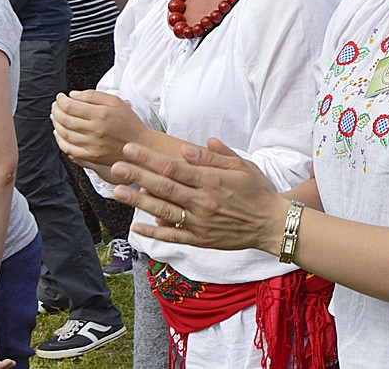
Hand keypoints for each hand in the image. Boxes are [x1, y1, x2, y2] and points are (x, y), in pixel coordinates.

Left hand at [51, 90, 147, 166]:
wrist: (141, 145)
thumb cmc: (129, 123)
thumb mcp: (116, 102)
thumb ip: (94, 95)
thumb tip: (73, 95)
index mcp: (101, 115)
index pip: (70, 106)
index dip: (61, 100)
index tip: (60, 97)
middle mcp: (95, 131)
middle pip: (64, 119)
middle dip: (56, 110)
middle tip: (55, 106)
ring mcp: (92, 145)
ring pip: (64, 134)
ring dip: (55, 124)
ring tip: (55, 117)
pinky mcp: (91, 157)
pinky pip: (68, 149)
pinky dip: (59, 141)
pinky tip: (59, 134)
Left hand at [111, 139, 287, 254]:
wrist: (272, 224)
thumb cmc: (258, 192)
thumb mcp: (243, 166)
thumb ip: (216, 157)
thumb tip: (189, 148)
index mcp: (212, 181)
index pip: (174, 167)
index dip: (150, 157)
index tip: (131, 149)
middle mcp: (203, 201)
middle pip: (164, 186)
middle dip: (137, 175)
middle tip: (116, 166)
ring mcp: (199, 223)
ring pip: (163, 210)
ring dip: (138, 201)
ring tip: (117, 192)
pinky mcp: (200, 239)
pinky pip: (172, 236)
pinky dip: (153, 232)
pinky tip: (136, 226)